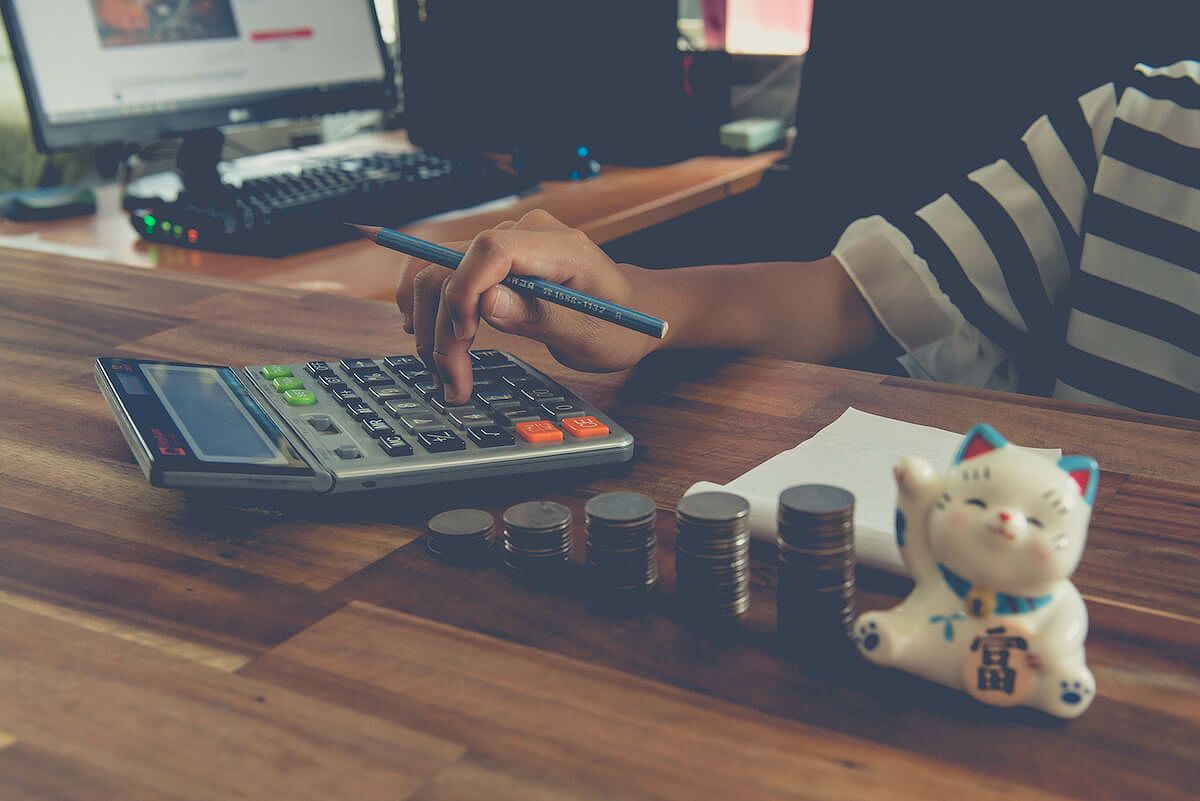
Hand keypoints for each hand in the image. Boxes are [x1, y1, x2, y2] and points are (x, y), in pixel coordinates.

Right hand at [394, 210, 661, 403]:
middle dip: (441, 327)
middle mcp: (523, 233)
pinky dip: (430, 308)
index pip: (489, 249)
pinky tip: (430, 338)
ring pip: (436, 271)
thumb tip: (487, 302)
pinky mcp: (492, 260)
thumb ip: (541, 316)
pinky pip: (443, 274)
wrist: (633, 311)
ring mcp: (505, 242)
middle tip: (450, 381)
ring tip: (443, 374)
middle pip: (451, 264)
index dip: (464, 292)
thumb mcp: (590, 334)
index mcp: (556, 245)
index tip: (463, 339)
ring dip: (429, 324)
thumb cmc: (619, 325)